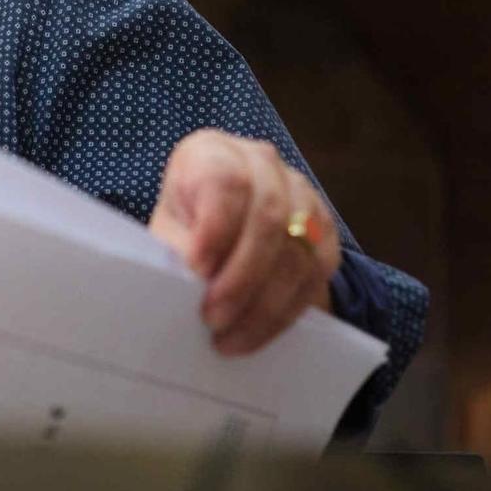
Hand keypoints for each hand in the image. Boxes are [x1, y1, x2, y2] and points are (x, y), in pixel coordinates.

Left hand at [148, 131, 339, 356]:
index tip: (197, 269)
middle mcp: (261, 163)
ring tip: (229, 338)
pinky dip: (285, 310)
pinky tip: (257, 332)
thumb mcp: (167, 233)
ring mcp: (300, 193)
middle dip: (241, 278)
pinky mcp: (323, 229)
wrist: (220, 231)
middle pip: (267, 218)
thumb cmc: (183, 228)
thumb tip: (189, 287)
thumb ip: (176, 251)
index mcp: (212, 152)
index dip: (215, 228)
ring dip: (263, 304)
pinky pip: (315, 273)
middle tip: (213, 318)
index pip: (225, 182)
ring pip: (296, 250)